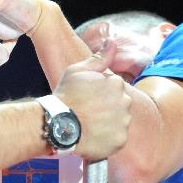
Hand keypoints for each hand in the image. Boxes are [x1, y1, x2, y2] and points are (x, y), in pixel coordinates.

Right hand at [52, 40, 130, 160]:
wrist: (57, 123)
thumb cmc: (65, 96)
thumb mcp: (78, 71)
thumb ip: (99, 58)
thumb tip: (111, 42)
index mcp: (116, 83)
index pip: (115, 88)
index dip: (100, 93)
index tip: (87, 99)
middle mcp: (125, 101)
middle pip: (120, 104)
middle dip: (107, 107)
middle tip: (88, 112)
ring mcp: (123, 122)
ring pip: (120, 122)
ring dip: (108, 123)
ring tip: (89, 125)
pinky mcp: (120, 140)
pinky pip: (117, 139)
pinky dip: (108, 139)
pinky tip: (93, 135)